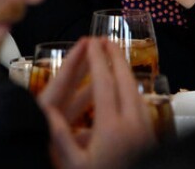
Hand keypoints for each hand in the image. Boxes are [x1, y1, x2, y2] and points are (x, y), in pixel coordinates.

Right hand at [38, 38, 154, 168]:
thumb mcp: (74, 165)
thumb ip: (59, 138)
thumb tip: (44, 112)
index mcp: (111, 126)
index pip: (104, 83)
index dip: (96, 60)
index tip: (89, 42)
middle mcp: (132, 123)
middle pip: (125, 80)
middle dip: (114, 56)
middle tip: (104, 39)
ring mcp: (145, 129)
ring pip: (136, 90)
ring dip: (124, 70)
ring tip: (114, 57)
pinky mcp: (150, 138)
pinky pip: (141, 103)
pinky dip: (131, 87)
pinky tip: (125, 89)